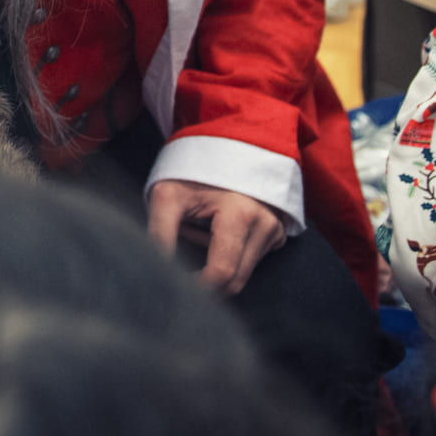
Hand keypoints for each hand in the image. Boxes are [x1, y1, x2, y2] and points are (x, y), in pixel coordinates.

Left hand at [147, 179, 286, 294]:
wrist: (225, 148)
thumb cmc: (193, 171)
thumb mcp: (168, 197)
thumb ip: (159, 234)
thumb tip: (157, 271)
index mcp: (240, 215)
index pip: (221, 272)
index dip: (197, 287)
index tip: (177, 283)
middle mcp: (265, 225)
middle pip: (235, 281)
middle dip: (207, 276)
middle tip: (187, 243)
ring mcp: (276, 231)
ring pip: (243, 274)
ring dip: (218, 264)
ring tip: (201, 230)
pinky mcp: (278, 235)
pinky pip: (252, 261)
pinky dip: (231, 256)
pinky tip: (219, 231)